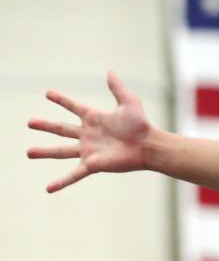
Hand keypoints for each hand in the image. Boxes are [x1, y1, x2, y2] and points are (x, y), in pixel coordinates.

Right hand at [27, 71, 152, 192]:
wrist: (149, 145)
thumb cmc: (141, 124)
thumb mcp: (128, 102)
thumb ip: (118, 87)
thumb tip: (110, 71)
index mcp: (95, 118)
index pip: (74, 107)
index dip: (62, 100)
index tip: (48, 93)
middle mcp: (89, 134)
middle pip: (62, 129)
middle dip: (45, 125)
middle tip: (29, 122)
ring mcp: (89, 150)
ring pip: (62, 151)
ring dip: (45, 152)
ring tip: (28, 152)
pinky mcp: (93, 164)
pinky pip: (74, 174)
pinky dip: (61, 182)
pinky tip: (48, 189)